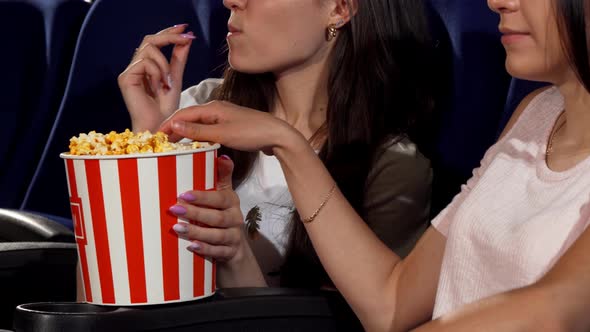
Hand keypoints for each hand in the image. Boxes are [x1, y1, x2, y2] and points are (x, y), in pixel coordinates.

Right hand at [118, 24, 195, 131]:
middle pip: (149, 40)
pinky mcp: (125, 78)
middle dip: (169, 36)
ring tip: (168, 81)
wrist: (160, 127)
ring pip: (149, 49)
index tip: (185, 29)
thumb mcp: (176, 78)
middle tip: (186, 37)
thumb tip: (186, 38)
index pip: (155, 42)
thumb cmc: (166, 109)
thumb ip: (178, 59)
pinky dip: (157, 72)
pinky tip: (160, 86)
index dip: (169, 32)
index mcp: (147, 66)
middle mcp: (136, 67)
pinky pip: (144, 62)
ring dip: (165, 63)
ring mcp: (129, 72)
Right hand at [159, 101, 303, 154]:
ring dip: (186, 133)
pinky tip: (196, 146)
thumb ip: (198, 131)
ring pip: (200, 124)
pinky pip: (209, 130)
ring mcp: (226, 117)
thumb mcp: (222, 133)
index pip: (184, 113)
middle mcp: (218, 109)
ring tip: (174, 145)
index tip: (156, 136)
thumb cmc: (252, 133)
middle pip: (190, 117)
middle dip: (175, 128)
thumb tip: (174, 124)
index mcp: (213, 107)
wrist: (278, 136)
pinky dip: (198, 136)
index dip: (168, 124)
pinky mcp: (232, 126)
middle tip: (162, 142)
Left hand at [169, 155, 245, 261]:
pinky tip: (191, 246)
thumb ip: (222, 177)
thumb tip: (223, 155)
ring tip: (177, 228)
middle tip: (174, 209)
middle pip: (217, 217)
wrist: (235, 247)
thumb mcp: (224, 196)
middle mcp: (235, 219)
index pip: (219, 198)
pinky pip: (219, 252)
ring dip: (197, 232)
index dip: (202, 197)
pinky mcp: (230, 253)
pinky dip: (205, 249)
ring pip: (217, 235)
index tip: (183, 194)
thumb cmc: (223, 216)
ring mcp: (234, 237)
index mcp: (231, 202)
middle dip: (195, 214)